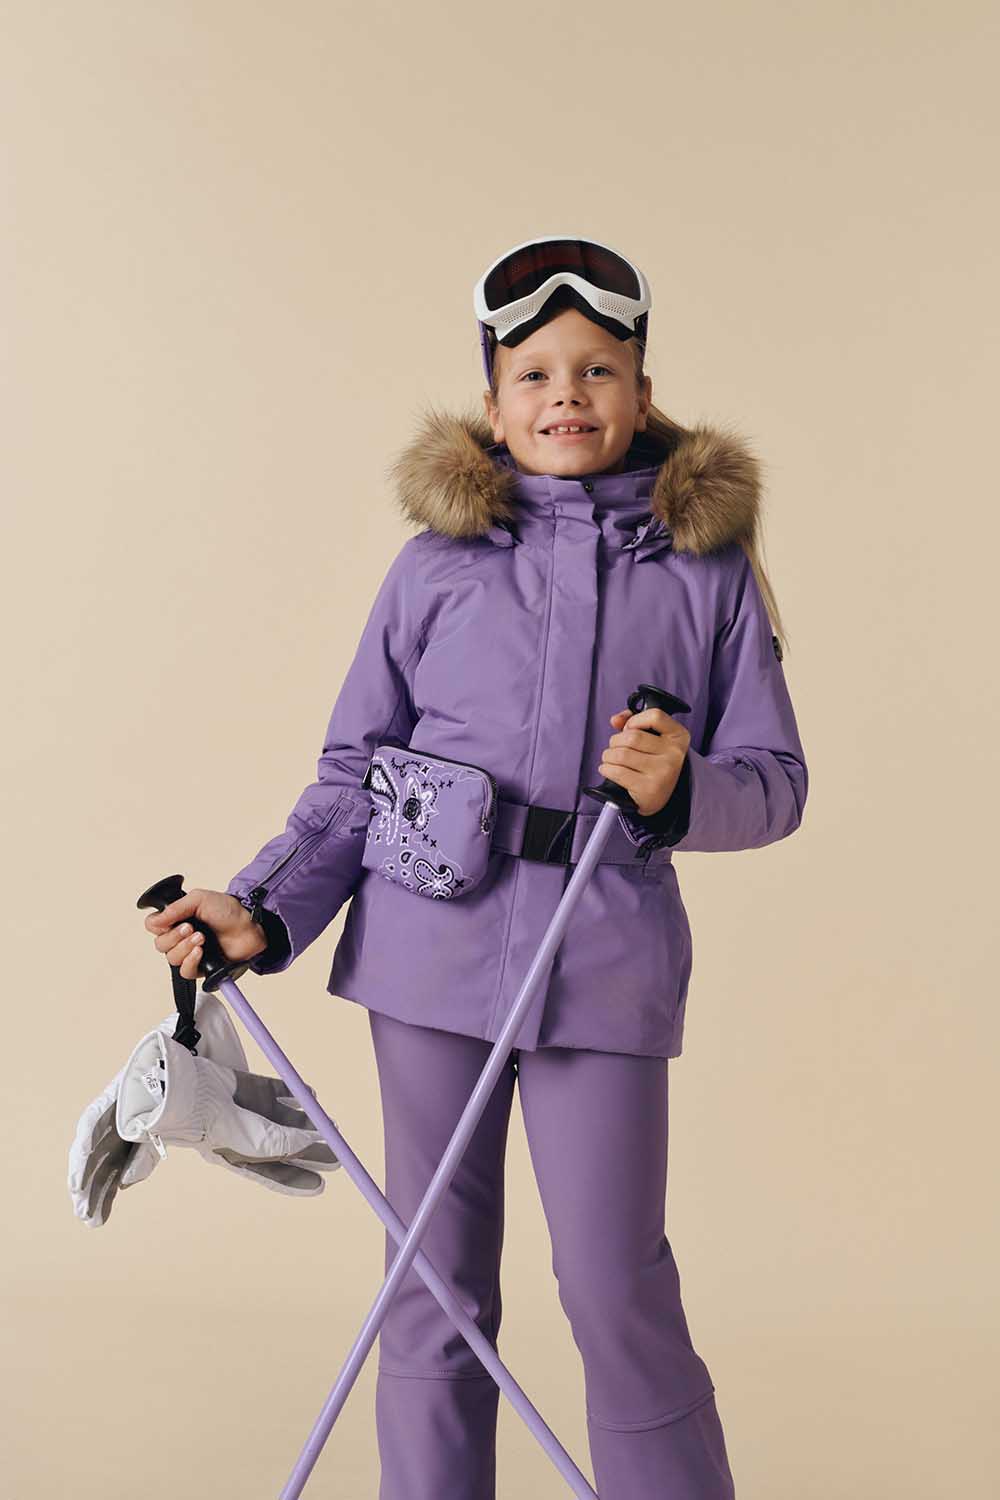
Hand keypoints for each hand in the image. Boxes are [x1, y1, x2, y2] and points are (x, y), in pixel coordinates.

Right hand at [144, 889, 266, 980]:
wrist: (250, 926)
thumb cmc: (228, 910)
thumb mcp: (199, 899)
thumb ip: (175, 908)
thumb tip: (155, 921)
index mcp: (178, 919)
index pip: (153, 925)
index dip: (158, 925)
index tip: (172, 921)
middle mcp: (181, 936)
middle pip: (160, 944)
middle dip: (174, 937)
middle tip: (191, 928)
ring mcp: (190, 952)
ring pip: (171, 958)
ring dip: (184, 948)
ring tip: (202, 938)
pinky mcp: (201, 967)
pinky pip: (184, 971)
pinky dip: (190, 961)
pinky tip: (200, 952)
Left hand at [600, 706, 690, 816]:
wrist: (661, 795)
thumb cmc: (653, 761)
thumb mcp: (652, 738)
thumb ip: (633, 721)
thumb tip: (615, 720)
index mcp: (679, 736)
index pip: (655, 716)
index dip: (635, 720)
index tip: (628, 728)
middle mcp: (674, 754)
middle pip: (632, 737)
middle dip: (615, 741)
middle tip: (615, 747)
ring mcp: (663, 772)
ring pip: (621, 754)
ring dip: (608, 755)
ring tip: (610, 759)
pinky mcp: (649, 788)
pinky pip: (617, 772)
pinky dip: (606, 769)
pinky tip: (608, 769)